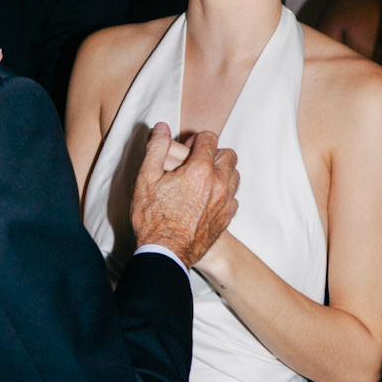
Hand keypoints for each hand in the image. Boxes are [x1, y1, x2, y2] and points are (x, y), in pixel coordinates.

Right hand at [131, 124, 237, 267]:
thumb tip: (162, 127)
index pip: (209, 138)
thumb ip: (156, 148)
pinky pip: (233, 197)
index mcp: (200, 170)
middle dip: (213, 153)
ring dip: (222, 172)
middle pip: (228, 155)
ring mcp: (225, 202)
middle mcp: (219, 183)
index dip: (196, 140)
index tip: (187, 148)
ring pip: (235, 175)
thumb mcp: (146, 178)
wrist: (165, 254)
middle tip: (196, 162)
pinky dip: (224, 193)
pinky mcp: (226, 219)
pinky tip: (207, 198)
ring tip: (203, 179)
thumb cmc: (152, 217)